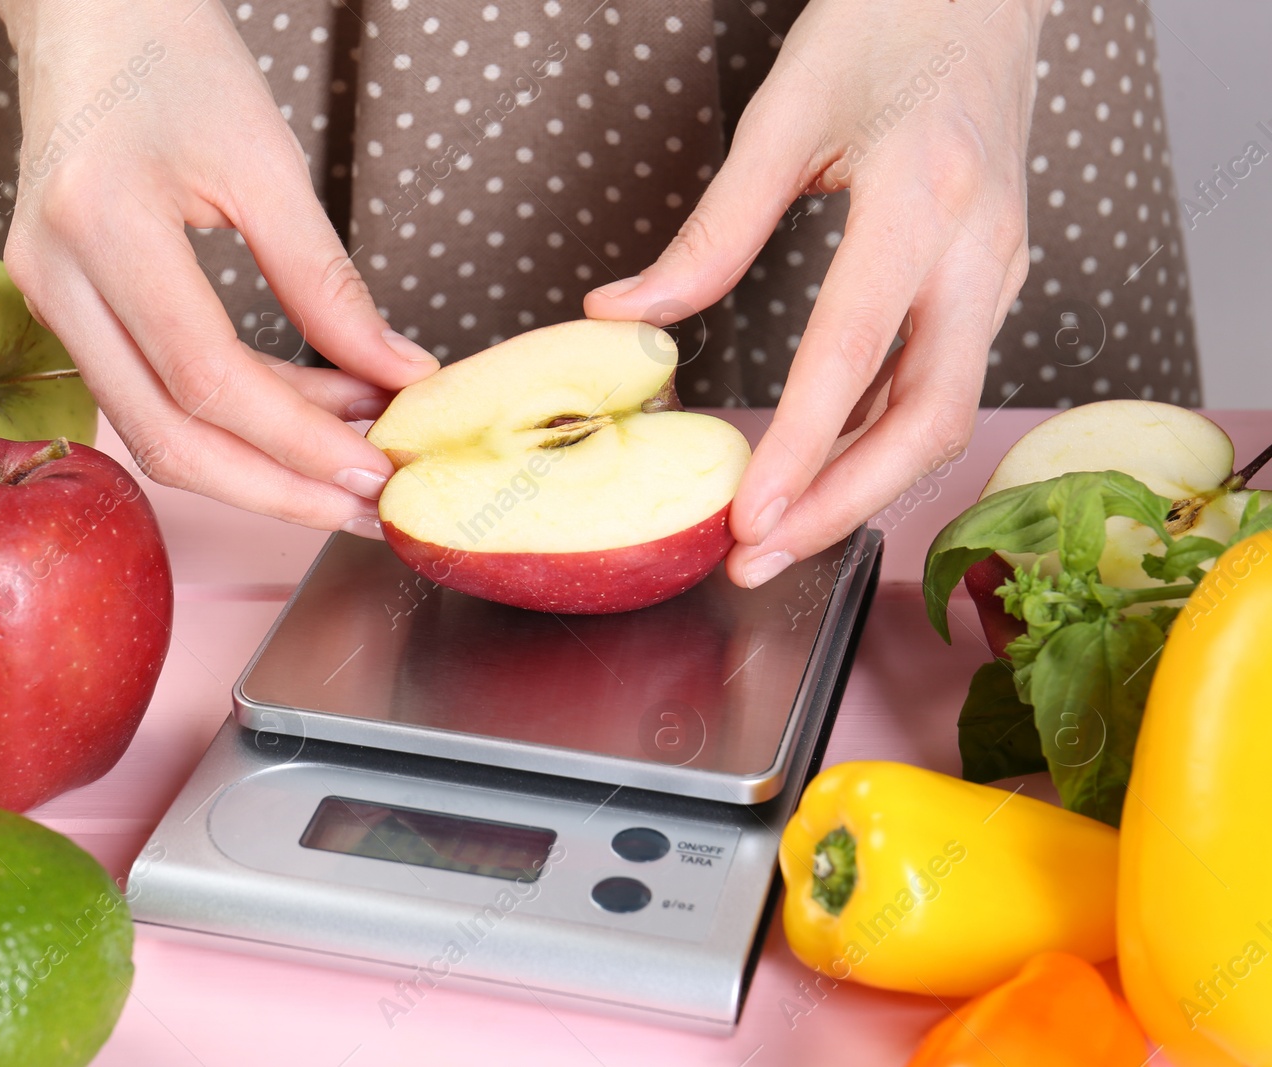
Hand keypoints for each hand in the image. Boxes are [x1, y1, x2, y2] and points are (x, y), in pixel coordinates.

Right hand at [0, 0, 438, 534]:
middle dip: (276, 488)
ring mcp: (48, 297)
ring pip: (154, 428)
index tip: (377, 468)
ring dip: (260, 458)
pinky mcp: (65, 305)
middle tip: (364, 505)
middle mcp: (55, 276)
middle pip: (165, 435)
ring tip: (355, 449)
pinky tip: (310, 407)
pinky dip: (233, 412)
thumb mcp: (267, 160)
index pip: (207, 379)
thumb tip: (397, 373)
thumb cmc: (174, 57)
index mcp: (103, 225)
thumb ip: (327, 281)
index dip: (299, 440)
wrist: (92, 10)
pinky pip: (151, 389)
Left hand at [586, 0, 1049, 584]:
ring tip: (775, 537)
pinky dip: (877, 440)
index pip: (854, 350)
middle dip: (840, 505)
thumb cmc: (885, 28)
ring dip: (858, 488)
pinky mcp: (989, 284)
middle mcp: (976, 250)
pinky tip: (820, 474)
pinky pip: (938, 385)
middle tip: (756, 559)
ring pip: (941, 416)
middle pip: (927, 418)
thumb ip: (711, 229)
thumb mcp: (784, 113)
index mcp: (921, 197)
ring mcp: (996, 273)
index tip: (748, 518)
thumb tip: (624, 314)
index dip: (799, 447)